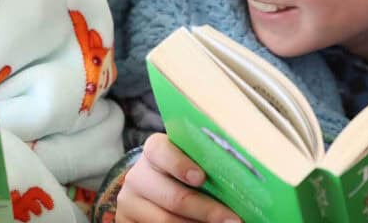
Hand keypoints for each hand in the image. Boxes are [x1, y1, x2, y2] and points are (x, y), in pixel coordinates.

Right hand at [116, 133, 241, 222]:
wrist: (151, 193)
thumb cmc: (181, 176)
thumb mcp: (189, 165)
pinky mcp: (126, 222)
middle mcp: (138, 176)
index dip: (181, 164)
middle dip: (207, 210)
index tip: (201, 178)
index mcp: (154, 151)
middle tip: (234, 220)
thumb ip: (206, 165)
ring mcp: (130, 202)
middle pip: (173, 196)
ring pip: (167, 221)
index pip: (162, 151)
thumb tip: (241, 178)